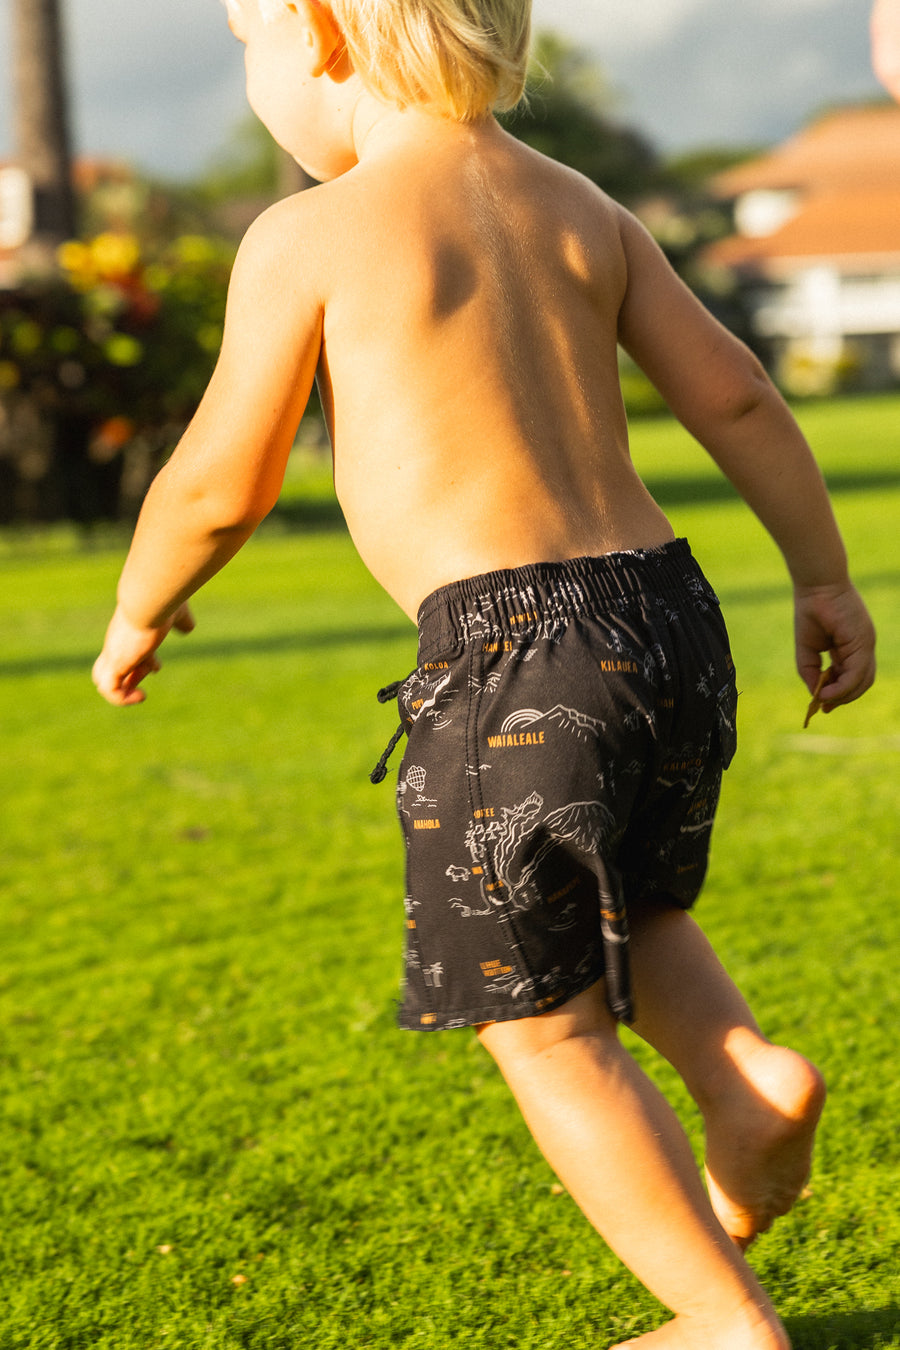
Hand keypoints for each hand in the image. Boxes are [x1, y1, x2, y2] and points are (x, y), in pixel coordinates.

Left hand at [92, 602, 194, 705]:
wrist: (151, 598)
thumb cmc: (164, 601)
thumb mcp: (176, 612)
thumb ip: (182, 620)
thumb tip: (189, 628)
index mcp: (128, 629)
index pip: (123, 650)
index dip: (139, 663)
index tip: (155, 667)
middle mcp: (117, 641)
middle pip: (110, 666)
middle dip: (129, 677)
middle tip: (147, 677)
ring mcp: (114, 652)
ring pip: (102, 679)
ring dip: (123, 690)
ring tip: (140, 693)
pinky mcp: (117, 663)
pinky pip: (110, 690)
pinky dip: (122, 700)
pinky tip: (141, 696)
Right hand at [794, 581, 875, 711]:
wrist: (817, 587)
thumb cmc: (811, 612)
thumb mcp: (807, 649)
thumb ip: (811, 671)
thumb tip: (816, 694)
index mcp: (850, 648)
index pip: (852, 677)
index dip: (839, 693)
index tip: (822, 705)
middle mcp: (862, 648)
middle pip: (861, 683)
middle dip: (842, 698)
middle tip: (824, 707)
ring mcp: (866, 646)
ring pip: (862, 682)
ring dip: (843, 696)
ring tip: (823, 699)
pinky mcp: (864, 643)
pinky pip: (857, 673)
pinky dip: (842, 686)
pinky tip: (826, 691)